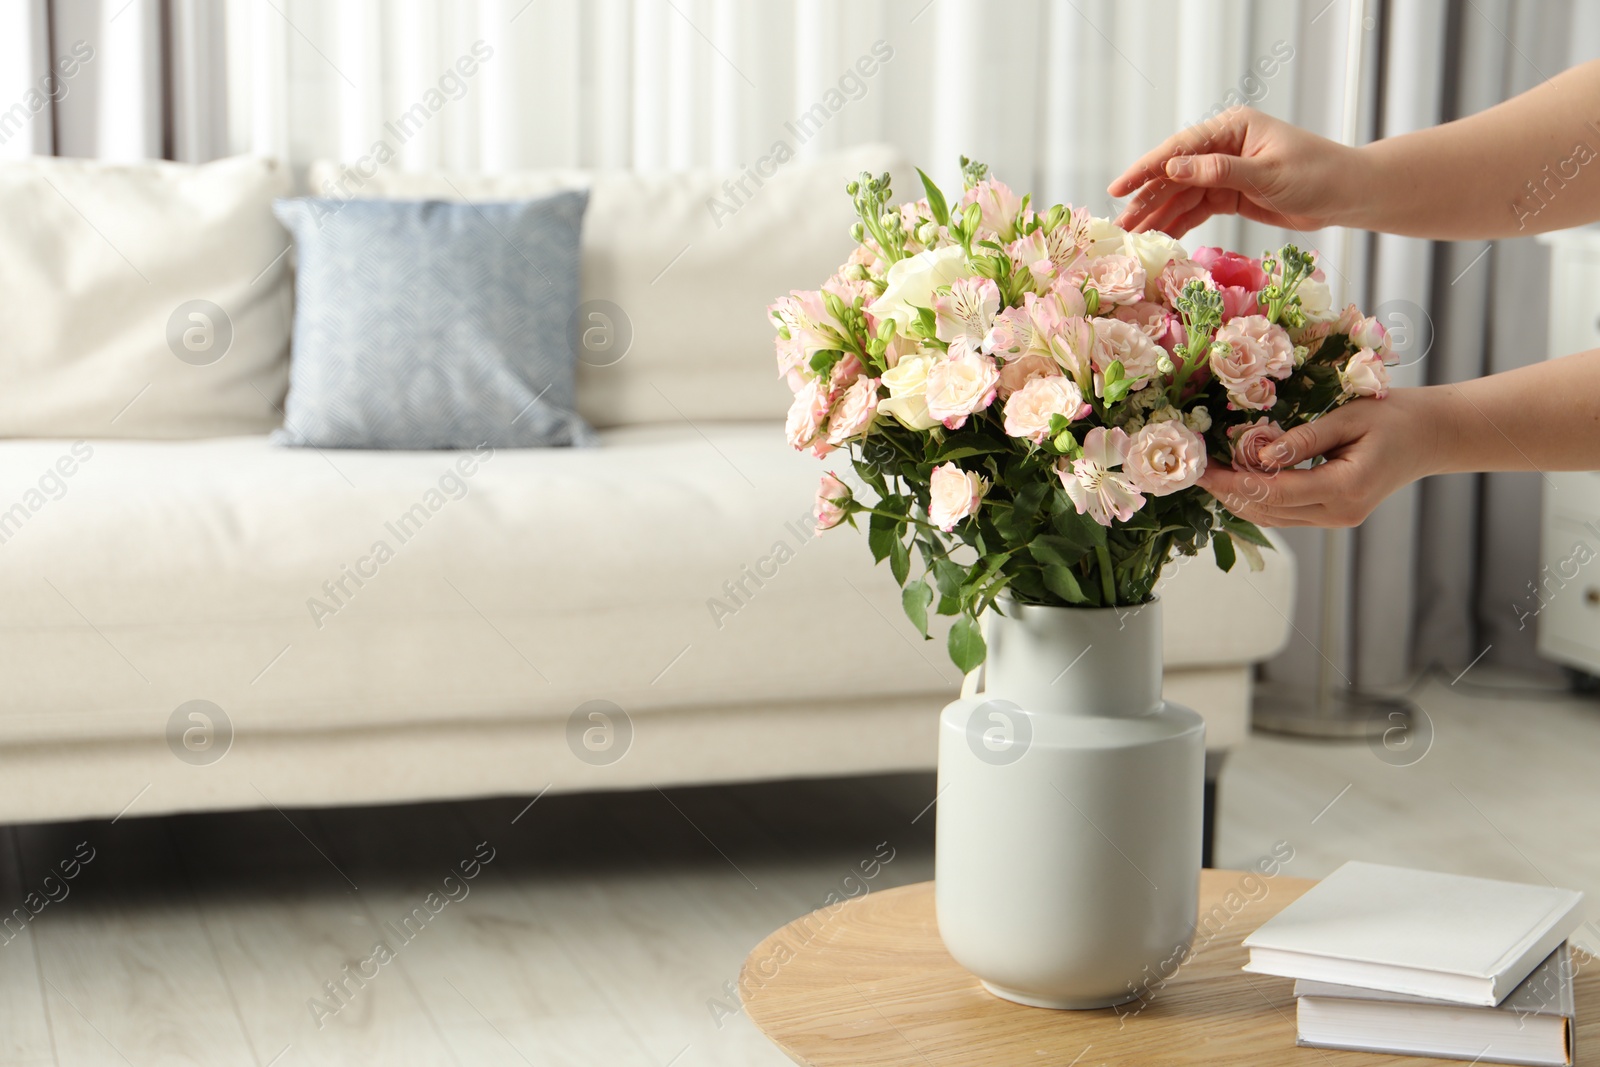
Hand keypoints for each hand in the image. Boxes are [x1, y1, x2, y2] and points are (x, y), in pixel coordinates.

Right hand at [1107, 107, 1360, 237]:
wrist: (1348, 194)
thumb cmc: (1316, 174)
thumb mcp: (1266, 173)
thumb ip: (1219, 171)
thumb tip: (1173, 169)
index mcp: (1232, 128)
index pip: (1180, 149)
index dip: (1146, 169)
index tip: (1119, 188)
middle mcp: (1224, 147)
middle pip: (1176, 175)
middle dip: (1148, 199)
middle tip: (1122, 224)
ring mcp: (1226, 172)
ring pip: (1183, 195)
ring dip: (1159, 215)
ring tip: (1134, 236)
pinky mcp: (1232, 195)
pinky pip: (1197, 209)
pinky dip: (1179, 223)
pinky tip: (1161, 237)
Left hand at [1197, 390, 1450, 527]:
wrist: (1431, 436)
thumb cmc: (1394, 416)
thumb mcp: (1349, 417)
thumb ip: (1305, 439)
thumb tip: (1261, 457)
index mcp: (1346, 488)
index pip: (1276, 492)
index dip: (1234, 482)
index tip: (1203, 469)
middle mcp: (1340, 513)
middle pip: (1269, 510)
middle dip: (1228, 492)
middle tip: (1195, 471)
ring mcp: (1338, 519)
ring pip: (1275, 518)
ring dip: (1239, 499)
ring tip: (1209, 476)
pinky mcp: (1334, 516)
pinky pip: (1287, 514)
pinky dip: (1259, 500)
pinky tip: (1237, 482)